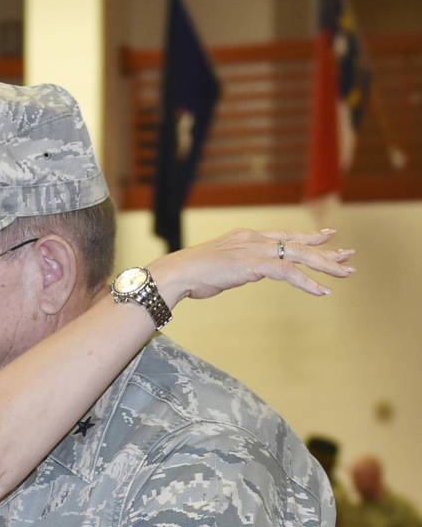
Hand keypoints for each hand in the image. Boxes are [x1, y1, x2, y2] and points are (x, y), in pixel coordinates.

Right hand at [151, 228, 354, 304]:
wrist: (179, 272)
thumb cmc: (192, 274)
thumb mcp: (221, 268)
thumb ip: (240, 267)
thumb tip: (248, 274)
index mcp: (248, 237)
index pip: (285, 236)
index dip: (308, 237)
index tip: (328, 236)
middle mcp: (256, 240)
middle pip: (298, 243)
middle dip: (325, 251)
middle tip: (348, 257)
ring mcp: (256, 250)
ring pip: (300, 255)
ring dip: (325, 265)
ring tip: (344, 273)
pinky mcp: (255, 265)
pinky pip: (289, 272)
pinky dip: (307, 282)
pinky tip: (321, 291)